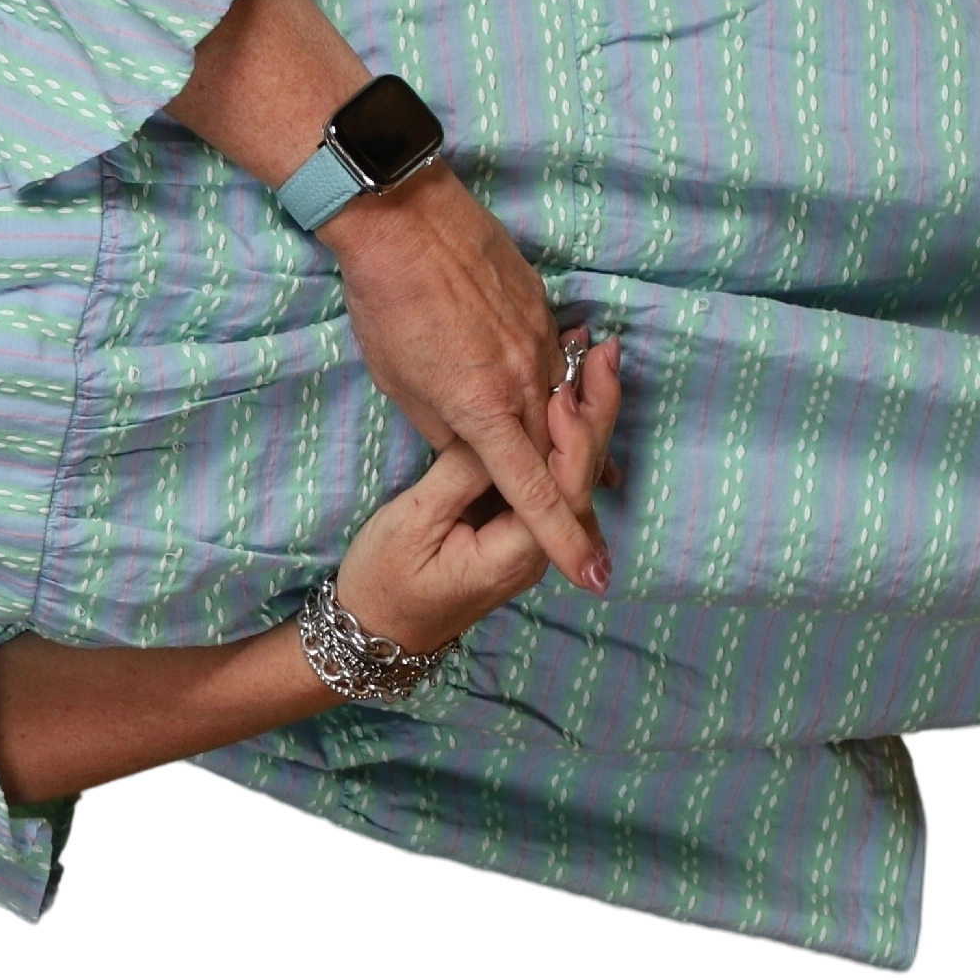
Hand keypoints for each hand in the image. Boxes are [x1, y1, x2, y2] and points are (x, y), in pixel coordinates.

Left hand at [328, 166, 610, 593]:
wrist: (403, 218)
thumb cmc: (387, 306)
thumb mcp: (402, 386)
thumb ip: (448, 430)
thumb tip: (479, 454)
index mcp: (484, 411)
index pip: (534, 493)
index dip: (563, 538)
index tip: (591, 576)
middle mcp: (526, 382)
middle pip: (562, 454)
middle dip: (576, 499)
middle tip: (594, 540)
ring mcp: (541, 344)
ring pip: (566, 409)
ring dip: (578, 444)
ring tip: (597, 477)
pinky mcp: (544, 311)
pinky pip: (564, 366)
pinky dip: (570, 392)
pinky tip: (575, 402)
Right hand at [336, 328, 626, 652]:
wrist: (374, 629)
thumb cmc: (385, 578)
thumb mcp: (414, 523)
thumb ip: (460, 475)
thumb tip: (494, 429)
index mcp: (517, 550)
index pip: (566, 485)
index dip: (573, 431)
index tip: (568, 381)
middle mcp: (537, 547)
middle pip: (582, 475)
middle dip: (596, 411)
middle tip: (604, 350)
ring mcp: (529, 540)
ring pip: (571, 473)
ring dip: (584, 416)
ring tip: (592, 359)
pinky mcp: (515, 528)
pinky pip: (549, 478)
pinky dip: (560, 434)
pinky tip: (562, 395)